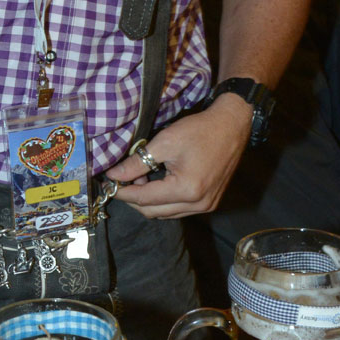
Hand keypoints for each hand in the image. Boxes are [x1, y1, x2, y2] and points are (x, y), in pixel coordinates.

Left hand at [104, 97, 251, 218]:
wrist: (232, 126)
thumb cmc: (200, 130)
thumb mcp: (164, 142)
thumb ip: (137, 163)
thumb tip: (114, 175)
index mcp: (187, 190)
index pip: (144, 200)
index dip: (123, 192)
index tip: (108, 184)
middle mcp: (198, 204)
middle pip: (153, 211)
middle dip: (134, 198)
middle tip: (123, 178)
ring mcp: (206, 206)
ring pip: (165, 213)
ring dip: (149, 200)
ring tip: (142, 177)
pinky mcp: (210, 203)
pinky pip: (179, 209)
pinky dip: (164, 199)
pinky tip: (158, 181)